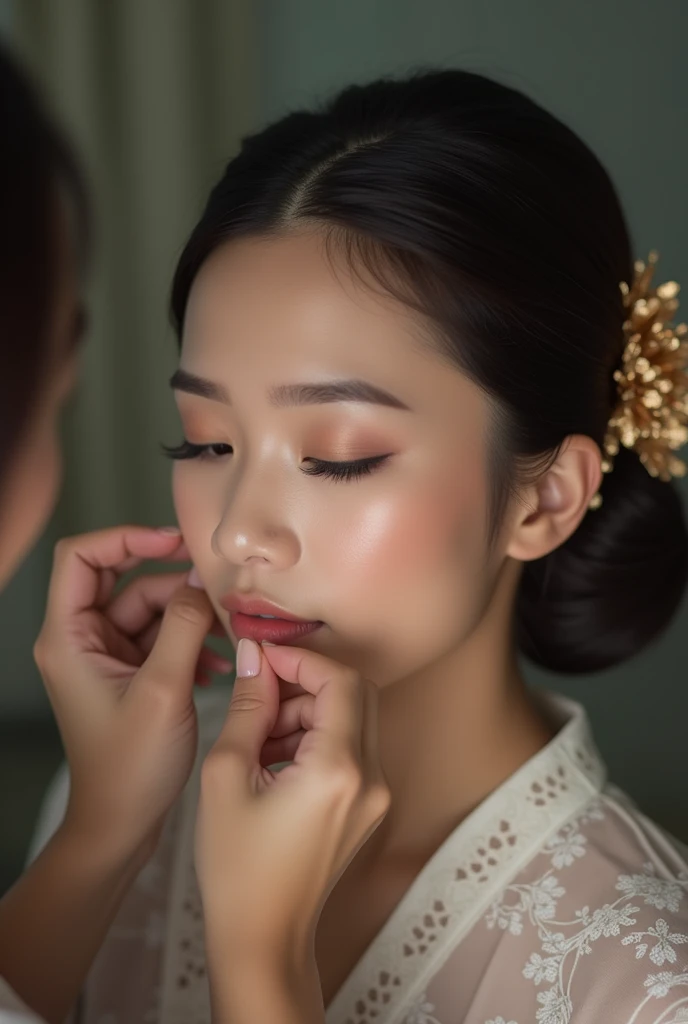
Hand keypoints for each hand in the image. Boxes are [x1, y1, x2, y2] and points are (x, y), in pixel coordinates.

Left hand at [33, 526, 231, 858]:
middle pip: (121, 578)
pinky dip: (189, 640)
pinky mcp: (129, 672)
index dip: (125, 538)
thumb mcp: (164, 690)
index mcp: (68, 637)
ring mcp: (105, 656)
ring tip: (227, 632)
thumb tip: (201, 582)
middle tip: (213, 579)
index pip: (81, 557)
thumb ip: (184, 627)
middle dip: (170, 577)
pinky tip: (217, 663)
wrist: (122, 824)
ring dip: (189, 614)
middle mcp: (81, 640)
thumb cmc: (130, 768)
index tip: (172, 541)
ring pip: (149, 607)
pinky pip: (160, 636)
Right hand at [195, 640, 389, 962]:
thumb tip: (253, 655)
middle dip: (306, 682)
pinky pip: (350, 748)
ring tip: (257, 738)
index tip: (262, 656)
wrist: (262, 937)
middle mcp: (371, 778)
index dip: (300, 658)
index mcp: (338, 769)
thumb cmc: (236, 867)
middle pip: (355, 693)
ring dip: (308, 711)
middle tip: (259, 694)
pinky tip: (273, 761)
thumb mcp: (226, 776)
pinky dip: (316, 738)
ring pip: (352, 718)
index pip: (339, 680)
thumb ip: (246, 707)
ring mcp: (376, 795)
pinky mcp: (369, 806)